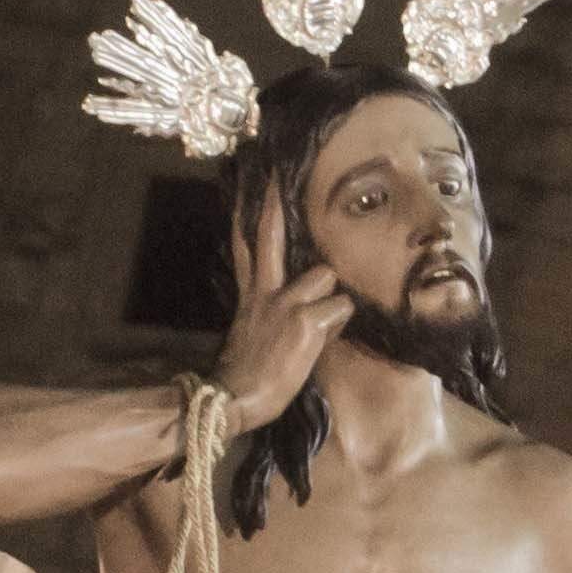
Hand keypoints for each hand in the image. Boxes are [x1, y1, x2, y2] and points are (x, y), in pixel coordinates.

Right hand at [214, 191, 348, 428]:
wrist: (232, 398)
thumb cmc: (246, 374)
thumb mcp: (252, 333)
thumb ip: (270, 311)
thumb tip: (300, 304)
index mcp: (251, 295)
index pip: (245, 247)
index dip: (244, 216)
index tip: (249, 184)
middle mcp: (265, 292)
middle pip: (270, 238)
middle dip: (274, 205)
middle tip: (276, 174)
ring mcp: (285, 304)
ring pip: (325, 275)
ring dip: (331, 295)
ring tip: (324, 320)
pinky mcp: (304, 321)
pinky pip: (339, 309)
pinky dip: (339, 323)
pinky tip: (326, 339)